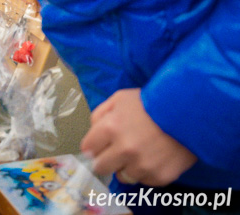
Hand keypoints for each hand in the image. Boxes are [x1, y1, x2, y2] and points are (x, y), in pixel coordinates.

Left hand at [81, 88, 196, 186]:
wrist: (190, 113)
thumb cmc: (153, 102)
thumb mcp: (120, 98)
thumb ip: (100, 114)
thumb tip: (93, 132)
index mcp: (110, 128)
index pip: (87, 148)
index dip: (93, 145)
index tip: (99, 145)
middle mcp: (124, 150)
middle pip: (101, 167)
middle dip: (105, 159)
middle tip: (116, 152)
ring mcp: (142, 166)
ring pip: (123, 176)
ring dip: (127, 167)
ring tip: (140, 153)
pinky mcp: (159, 176)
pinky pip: (144, 180)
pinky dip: (146, 172)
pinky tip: (155, 157)